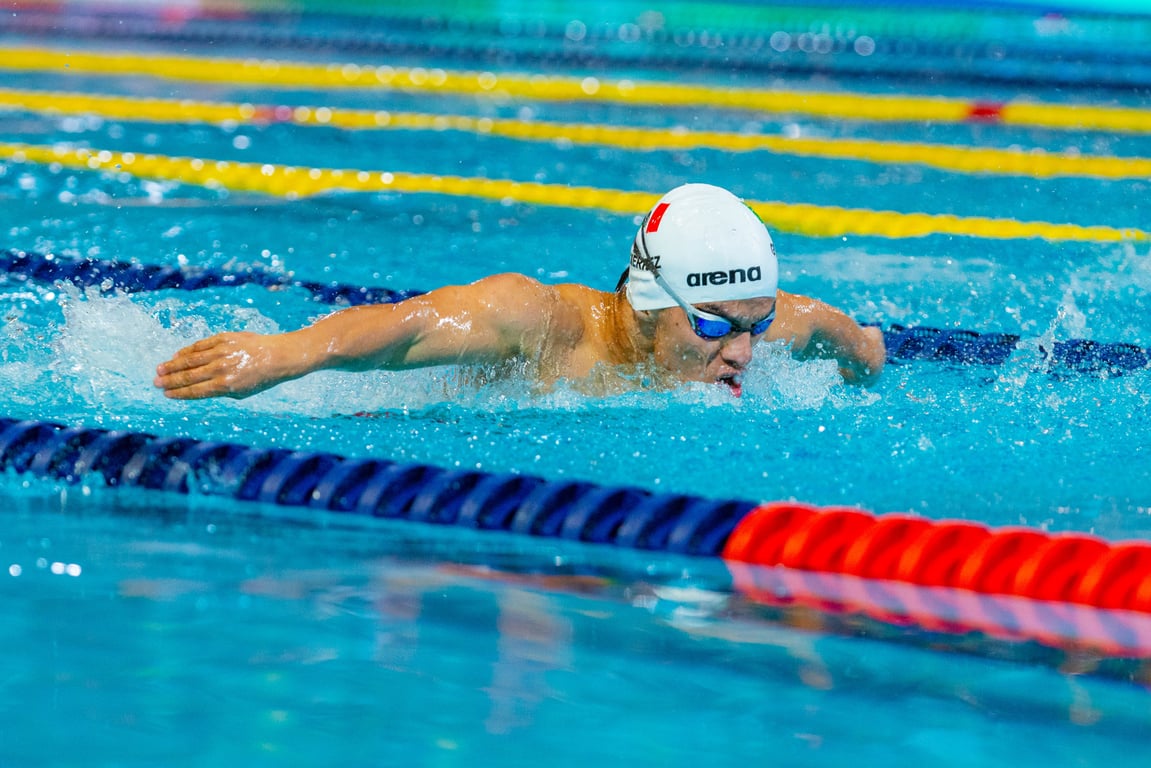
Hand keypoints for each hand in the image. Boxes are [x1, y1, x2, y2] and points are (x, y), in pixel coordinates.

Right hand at [154, 332, 289, 399]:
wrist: (278, 356)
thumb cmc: (260, 378)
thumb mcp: (242, 392)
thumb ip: (219, 391)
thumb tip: (195, 388)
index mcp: (226, 385)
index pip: (195, 390)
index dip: (179, 393)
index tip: (166, 394)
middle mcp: (222, 368)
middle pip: (189, 375)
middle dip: (170, 380)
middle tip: (156, 382)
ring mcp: (222, 352)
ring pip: (191, 359)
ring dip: (173, 365)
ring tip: (160, 369)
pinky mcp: (224, 339)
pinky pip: (200, 345)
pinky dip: (187, 351)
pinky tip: (177, 355)